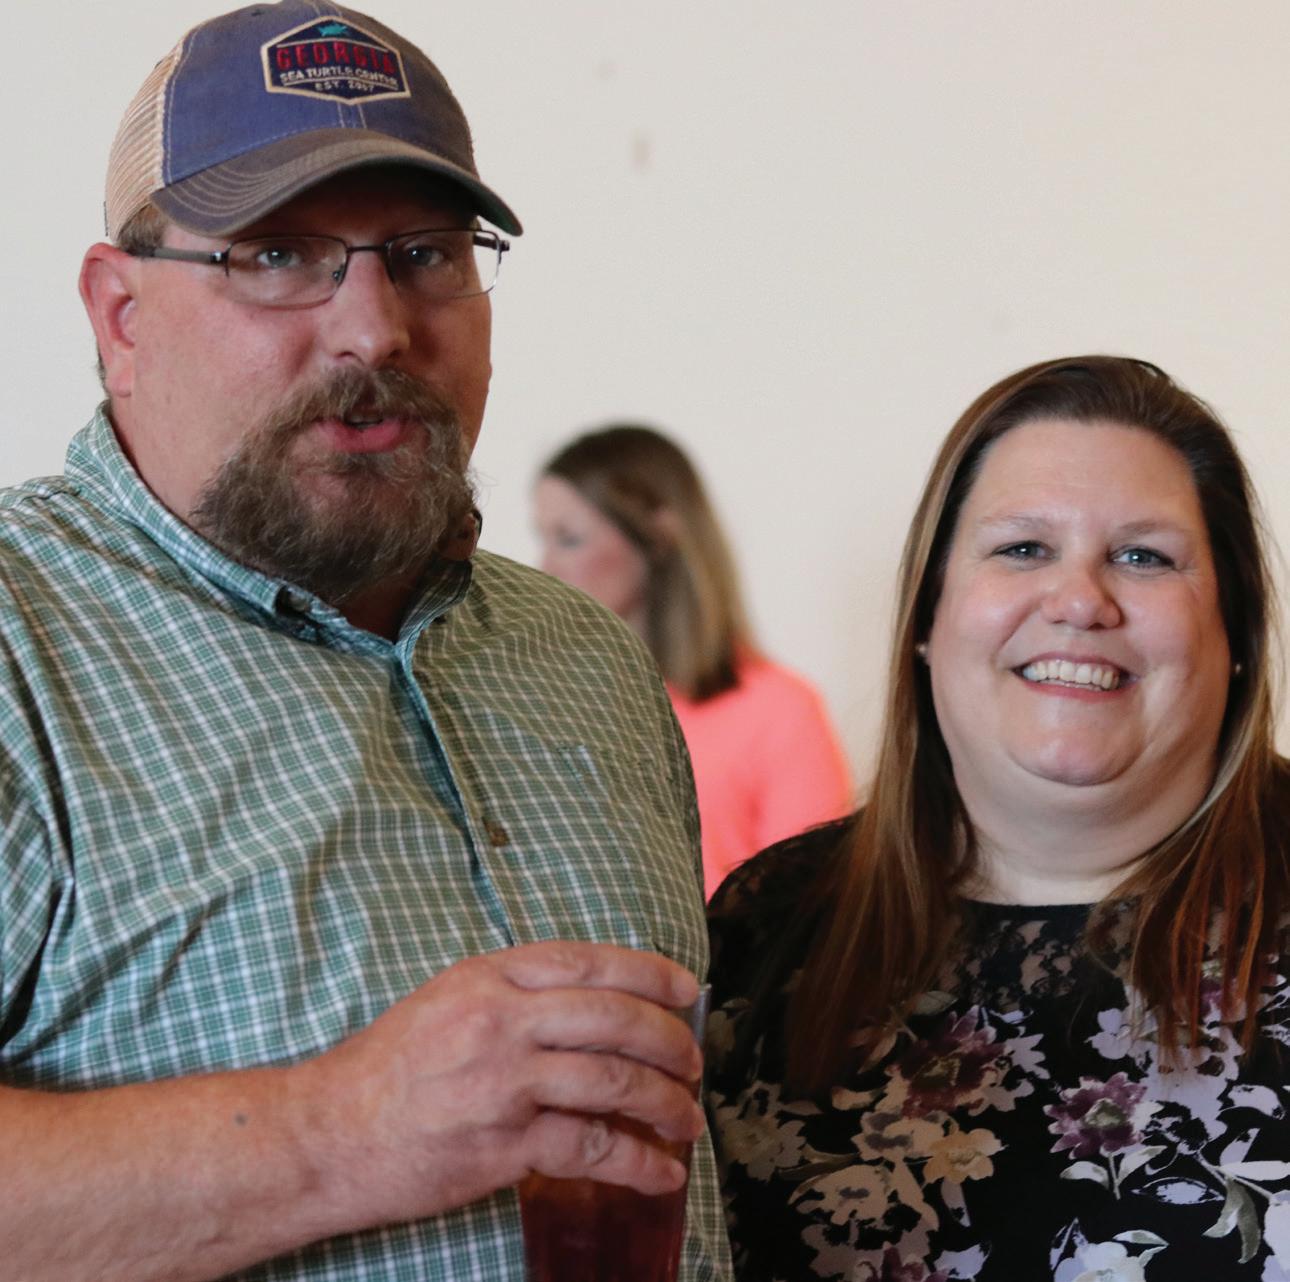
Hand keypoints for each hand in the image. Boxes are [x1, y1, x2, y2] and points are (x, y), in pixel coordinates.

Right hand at [298, 941, 704, 1232]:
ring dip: (665, 1102)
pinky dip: (637, 1162)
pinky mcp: (504, 1145)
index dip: (649, 973)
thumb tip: (594, 1005)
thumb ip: (514, 993)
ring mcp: (505, 1082)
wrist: (327, 1135)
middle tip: (694, 1060)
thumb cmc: (387, 1068)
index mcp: (489, 977)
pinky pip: (591, 1148)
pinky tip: (662, 1171)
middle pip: (614, 1019)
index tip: (686, 989)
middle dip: (669, 1040)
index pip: (589, 962)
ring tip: (688, 1118)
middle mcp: (502, 1020)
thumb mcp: (447, 999)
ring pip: (613, 1082)